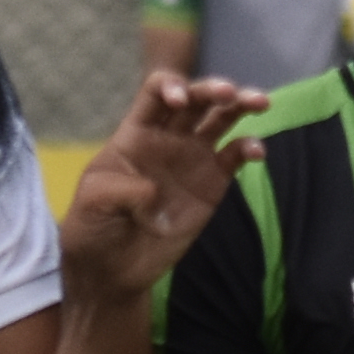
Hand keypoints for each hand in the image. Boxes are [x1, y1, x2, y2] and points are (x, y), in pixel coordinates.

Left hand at [59, 72, 257, 297]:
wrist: (114, 267)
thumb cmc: (94, 226)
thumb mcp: (93, 202)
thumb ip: (118, 189)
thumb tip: (153, 189)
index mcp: (137, 131)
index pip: (156, 92)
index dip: (171, 86)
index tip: (179, 101)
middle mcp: (168, 136)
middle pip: (195, 99)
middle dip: (213, 89)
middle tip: (230, 93)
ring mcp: (193, 157)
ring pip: (221, 119)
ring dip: (241, 105)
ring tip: (260, 102)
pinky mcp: (213, 183)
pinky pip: (235, 156)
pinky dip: (250, 147)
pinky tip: (258, 151)